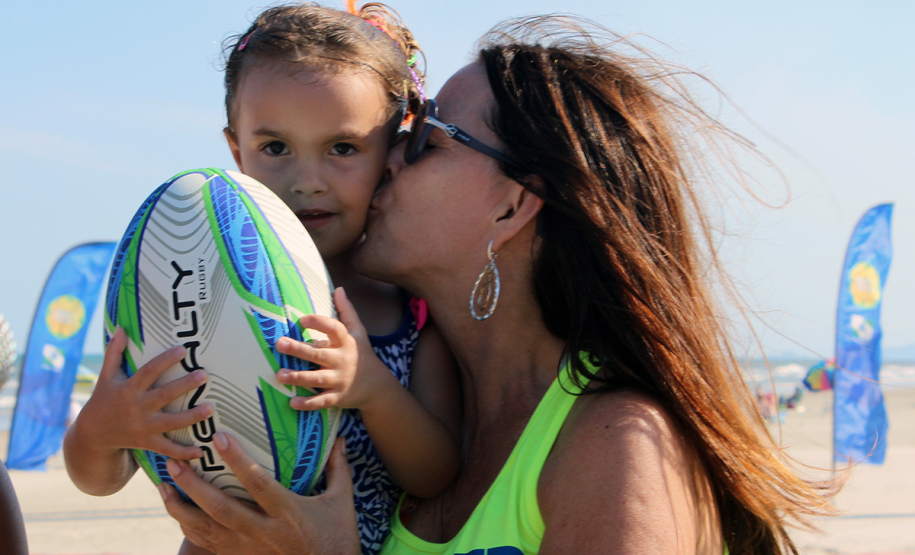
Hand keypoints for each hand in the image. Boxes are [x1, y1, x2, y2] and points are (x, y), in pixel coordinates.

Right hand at [75, 327, 211, 458]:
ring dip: (191, 417)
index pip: (148, 372)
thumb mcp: (106, 376)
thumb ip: (114, 353)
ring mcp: (143, 427)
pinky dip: (183, 453)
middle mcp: (137, 408)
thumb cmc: (104, 399)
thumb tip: (121, 328)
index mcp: (128, 389)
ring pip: (170, 423)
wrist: (92, 435)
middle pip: (164, 395)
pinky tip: (202, 451)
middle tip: (204, 375)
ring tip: (210, 408)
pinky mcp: (148, 443)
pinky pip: (167, 449)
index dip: (165, 360)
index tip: (183, 350)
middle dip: (184, 386)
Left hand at [162, 433, 359, 554]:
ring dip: (181, 508)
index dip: (237, 460)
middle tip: (175, 462)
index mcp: (288, 513)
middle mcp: (264, 532)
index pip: (258, 483)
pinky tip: (178, 511)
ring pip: (206, 530)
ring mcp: (249, 549)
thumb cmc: (338, 537)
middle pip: (221, 508)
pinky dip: (189, 528)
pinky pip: (207, 545)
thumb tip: (340, 437)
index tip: (220, 437)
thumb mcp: (341, 501)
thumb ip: (338, 467)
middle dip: (194, 486)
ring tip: (164, 486)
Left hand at [275, 287, 396, 411]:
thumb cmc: (361, 353)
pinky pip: (321, 401)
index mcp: (346, 342)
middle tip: (279, 343)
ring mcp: (340, 380)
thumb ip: (346, 311)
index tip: (302, 319)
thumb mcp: (358, 331)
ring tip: (279, 375)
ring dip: (297, 378)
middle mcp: (342, 360)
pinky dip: (307, 404)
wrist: (377, 386)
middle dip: (298, 349)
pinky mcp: (337, 397)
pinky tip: (292, 402)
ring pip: (316, 379)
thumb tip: (338, 288)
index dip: (319, 323)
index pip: (334, 328)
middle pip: (318, 354)